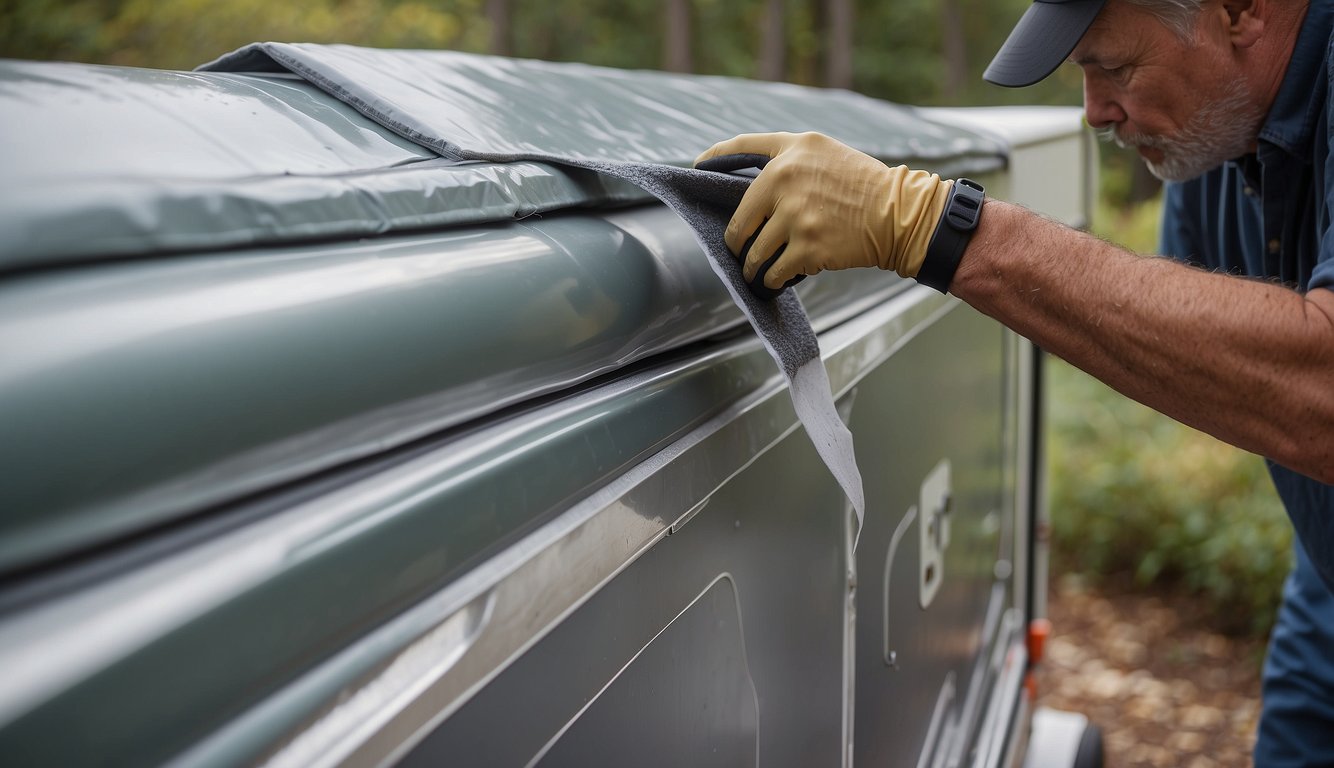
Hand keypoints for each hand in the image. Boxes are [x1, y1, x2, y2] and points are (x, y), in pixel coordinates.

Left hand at [694, 132, 951, 288]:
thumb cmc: (865, 187)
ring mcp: (796, 213)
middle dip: (739, 243)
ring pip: (754, 253)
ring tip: (761, 272)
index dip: (714, 157)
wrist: (900, 215)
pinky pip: (772, 272)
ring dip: (755, 268)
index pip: (741, 147)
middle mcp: (787, 177)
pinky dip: (773, 280)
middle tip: (743, 252)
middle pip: (740, 221)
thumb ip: (789, 164)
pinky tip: (781, 278)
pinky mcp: (807, 246)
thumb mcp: (827, 155)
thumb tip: (750, 194)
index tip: (697, 168)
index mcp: (793, 149)